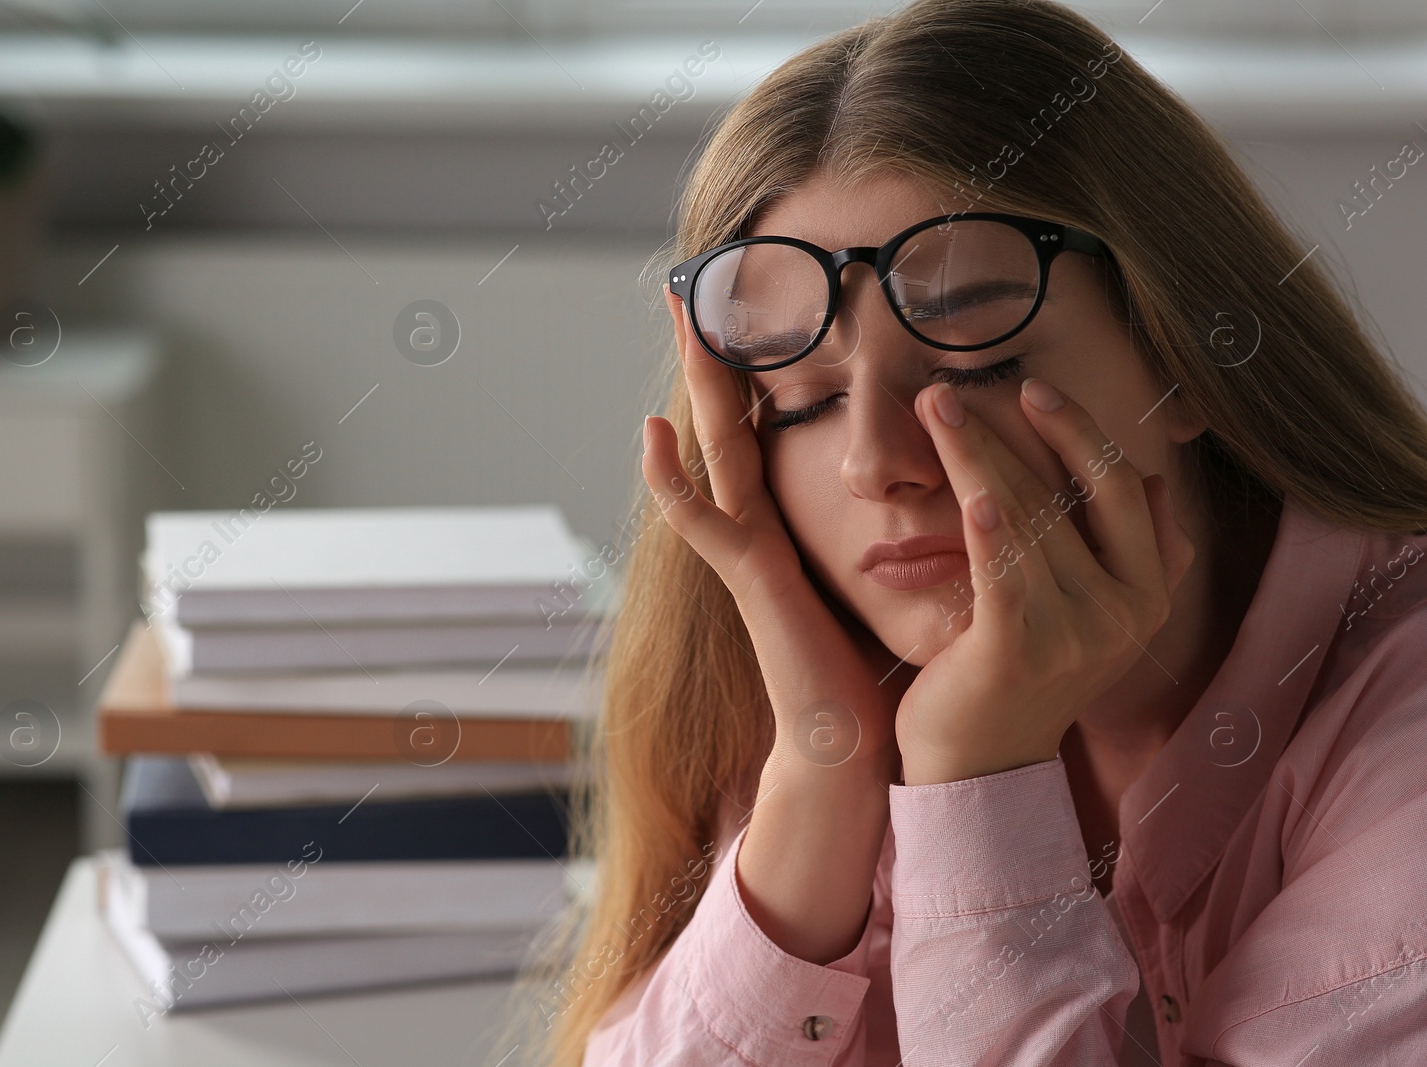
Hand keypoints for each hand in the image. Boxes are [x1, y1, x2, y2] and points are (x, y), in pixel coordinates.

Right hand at [642, 287, 911, 782]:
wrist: (847, 744)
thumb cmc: (866, 671)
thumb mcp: (881, 582)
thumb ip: (892, 534)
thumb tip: (942, 486)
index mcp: (788, 527)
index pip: (766, 432)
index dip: (755, 375)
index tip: (749, 315)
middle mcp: (759, 530)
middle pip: (733, 424)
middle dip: (715, 358)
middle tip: (689, 290)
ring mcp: (746, 552)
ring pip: (716, 451)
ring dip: (695, 386)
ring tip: (682, 322)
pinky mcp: (749, 580)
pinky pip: (704, 521)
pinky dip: (672, 480)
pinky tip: (653, 434)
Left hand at [893, 377, 1195, 785]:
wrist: (979, 766)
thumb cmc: (1019, 675)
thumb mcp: (1090, 614)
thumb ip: (1125, 553)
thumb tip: (1153, 478)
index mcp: (1149, 593)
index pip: (1124, 489)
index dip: (1082, 434)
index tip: (1035, 392)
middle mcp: (1126, 611)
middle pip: (1073, 493)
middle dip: (1018, 431)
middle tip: (958, 388)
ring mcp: (1077, 633)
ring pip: (1027, 518)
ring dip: (976, 455)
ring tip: (934, 409)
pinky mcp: (1019, 651)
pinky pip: (1005, 574)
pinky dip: (989, 528)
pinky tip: (972, 493)